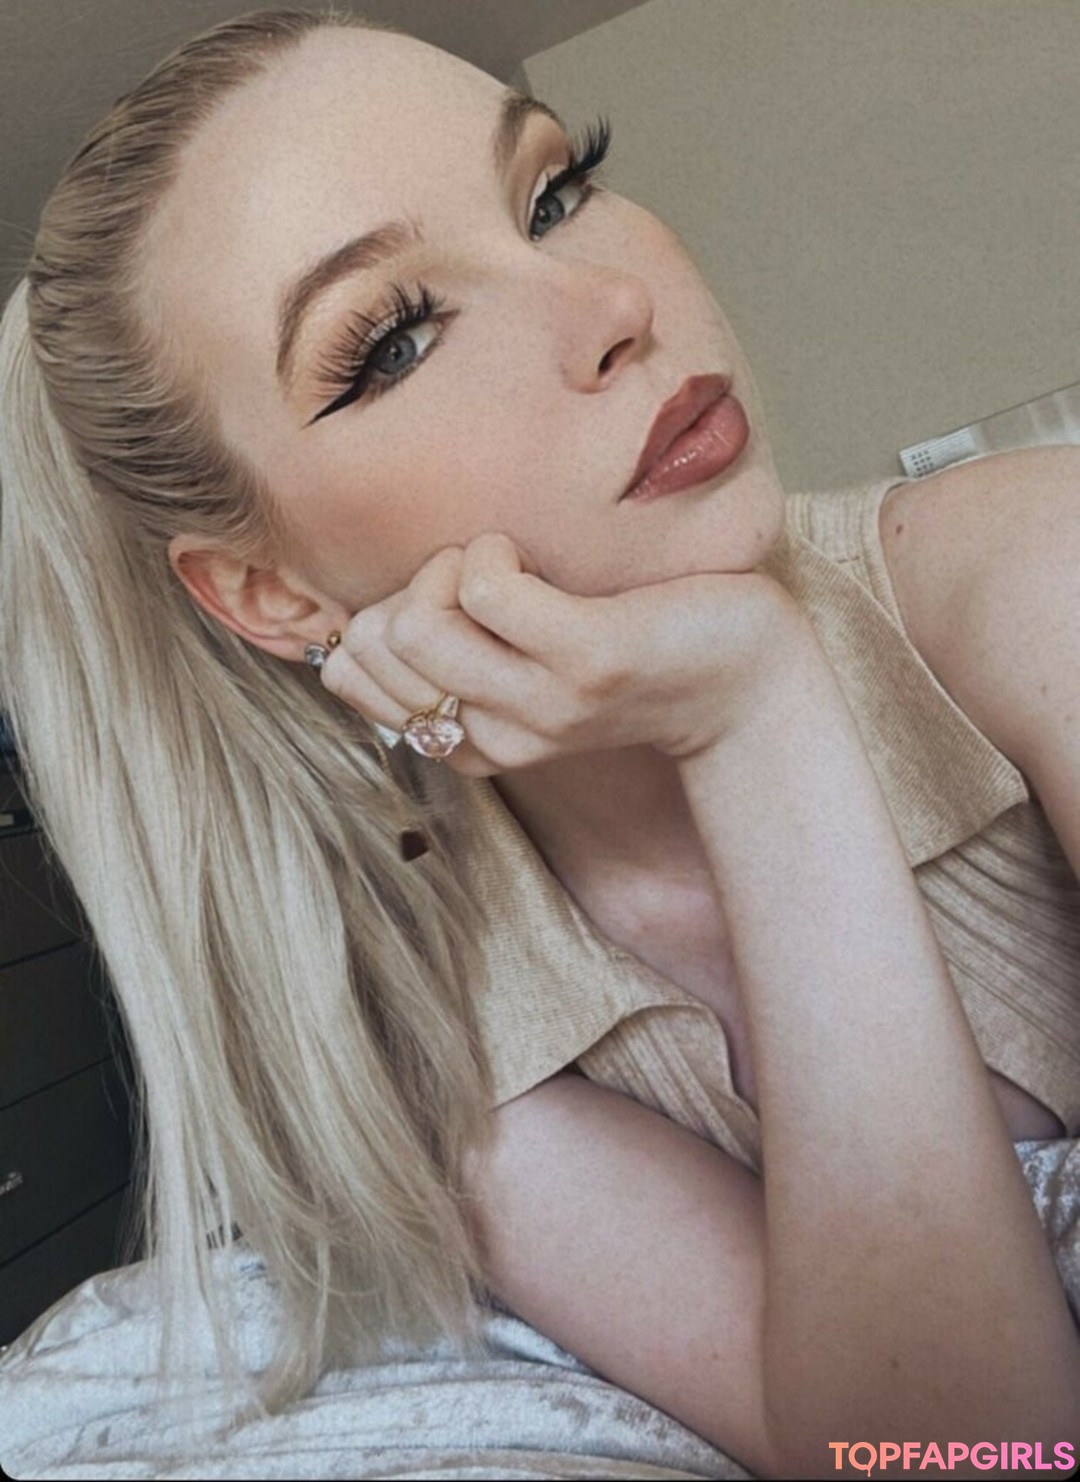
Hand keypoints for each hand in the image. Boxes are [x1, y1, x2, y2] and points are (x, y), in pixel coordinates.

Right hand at [319, 532, 811, 774]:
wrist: (743, 680)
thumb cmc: (627, 652)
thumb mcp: (523, 669)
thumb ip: (455, 656)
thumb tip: (367, 615)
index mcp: (471, 742)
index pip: (349, 680)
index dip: (375, 619)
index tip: (444, 605)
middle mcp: (496, 736)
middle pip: (376, 647)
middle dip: (411, 585)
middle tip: (480, 579)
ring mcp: (540, 702)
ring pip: (416, 625)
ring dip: (450, 564)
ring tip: (506, 564)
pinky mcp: (584, 660)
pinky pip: (484, 587)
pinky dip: (492, 550)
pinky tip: (531, 559)